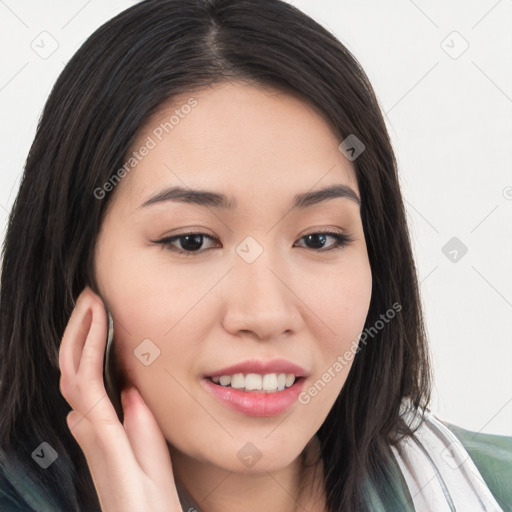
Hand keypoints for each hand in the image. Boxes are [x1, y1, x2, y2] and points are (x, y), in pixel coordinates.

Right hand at [59, 286, 182, 511]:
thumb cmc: (152, 488)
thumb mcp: (147, 441)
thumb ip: (135, 414)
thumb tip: (128, 388)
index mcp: (99, 422)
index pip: (85, 373)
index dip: (87, 340)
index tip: (100, 310)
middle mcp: (87, 420)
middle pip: (73, 365)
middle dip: (79, 328)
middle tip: (90, 297)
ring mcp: (89, 424)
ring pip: (72, 367)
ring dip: (80, 331)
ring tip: (90, 301)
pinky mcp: (98, 429)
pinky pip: (86, 381)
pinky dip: (87, 349)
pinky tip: (95, 324)